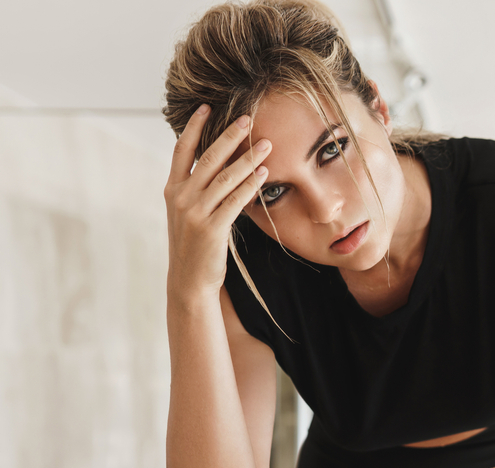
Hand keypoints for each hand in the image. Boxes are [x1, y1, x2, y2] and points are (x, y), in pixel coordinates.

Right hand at [163, 105, 271, 299]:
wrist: (189, 280)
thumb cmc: (195, 244)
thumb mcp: (188, 212)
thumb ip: (198, 188)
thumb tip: (219, 163)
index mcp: (173, 189)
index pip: (182, 150)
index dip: (194, 127)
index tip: (206, 107)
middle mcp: (181, 197)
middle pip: (208, 158)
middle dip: (229, 136)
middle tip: (247, 117)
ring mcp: (195, 212)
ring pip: (225, 177)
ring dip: (248, 158)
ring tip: (266, 144)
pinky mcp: (211, 228)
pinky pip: (235, 200)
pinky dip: (250, 185)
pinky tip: (264, 174)